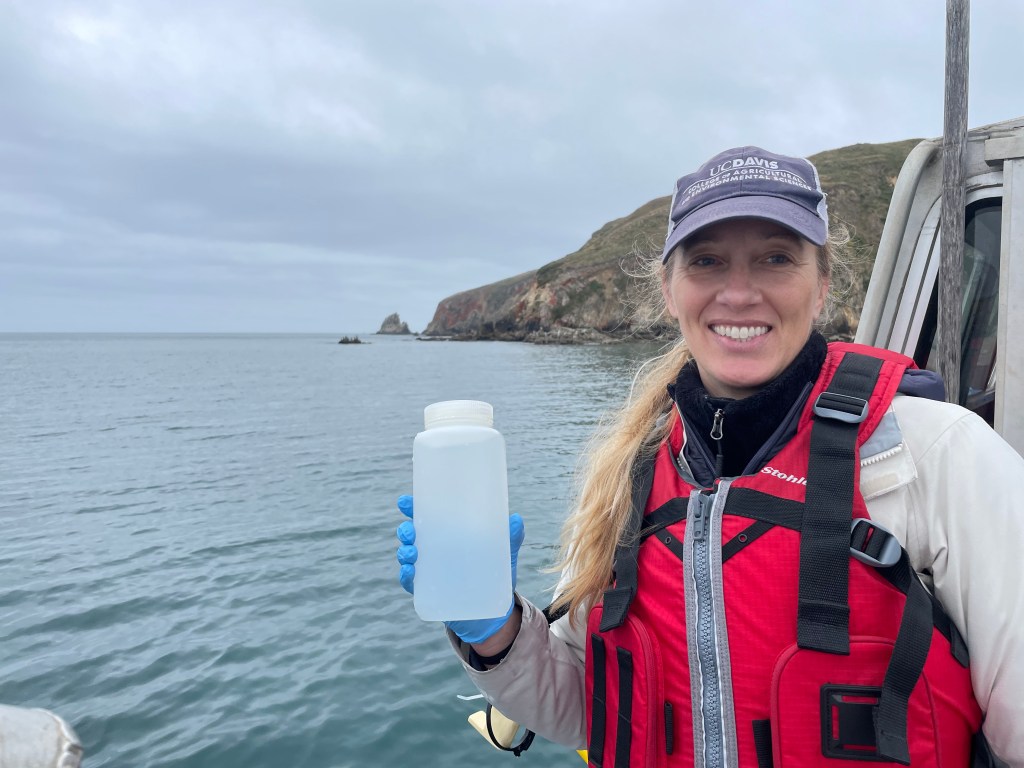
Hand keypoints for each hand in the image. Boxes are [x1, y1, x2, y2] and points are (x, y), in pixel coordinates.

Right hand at [396, 494, 524, 643]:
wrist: (492, 614)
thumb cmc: (494, 577)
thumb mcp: (504, 556)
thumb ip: (510, 538)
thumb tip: (516, 519)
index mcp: (448, 536)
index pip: (427, 518)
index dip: (413, 508)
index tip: (405, 501)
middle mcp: (434, 552)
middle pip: (412, 536)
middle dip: (406, 530)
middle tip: (410, 531)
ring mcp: (429, 572)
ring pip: (408, 557)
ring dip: (404, 552)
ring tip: (411, 552)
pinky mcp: (428, 593)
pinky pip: (411, 583)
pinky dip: (406, 576)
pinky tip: (410, 571)